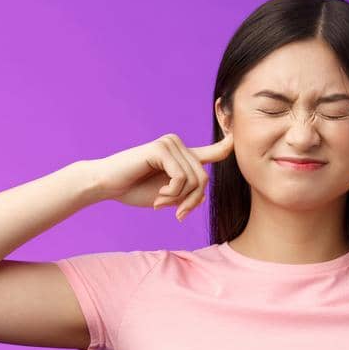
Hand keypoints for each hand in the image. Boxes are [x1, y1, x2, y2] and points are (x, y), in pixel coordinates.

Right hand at [86, 132, 233, 221]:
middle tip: (177, 213)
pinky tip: (158, 197)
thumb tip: (204, 195)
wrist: (106, 186)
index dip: (230, 145)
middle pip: (205, 179)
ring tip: (161, 203)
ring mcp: (170, 143)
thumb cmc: (136, 190)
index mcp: (183, 154)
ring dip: (179, 200)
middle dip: (192, 202)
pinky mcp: (161, 148)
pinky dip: (172, 193)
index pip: (215, 150)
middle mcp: (179, 144)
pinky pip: (181, 177)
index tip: (242, 136)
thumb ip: (188, 192)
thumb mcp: (170, 194)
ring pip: (195, 180)